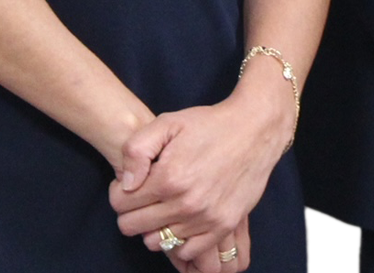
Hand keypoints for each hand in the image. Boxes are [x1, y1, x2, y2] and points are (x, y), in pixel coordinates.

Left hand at [108, 73, 289, 266]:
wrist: (254, 130)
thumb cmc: (209, 124)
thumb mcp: (167, 122)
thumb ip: (136, 150)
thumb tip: (126, 184)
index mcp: (168, 178)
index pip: (119, 204)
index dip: (119, 192)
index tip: (132, 182)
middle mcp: (185, 203)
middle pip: (133, 227)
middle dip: (131, 211)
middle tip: (145, 194)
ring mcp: (205, 218)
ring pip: (157, 242)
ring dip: (154, 226)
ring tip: (165, 204)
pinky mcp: (223, 226)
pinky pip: (187, 251)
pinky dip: (178, 240)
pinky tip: (181, 219)